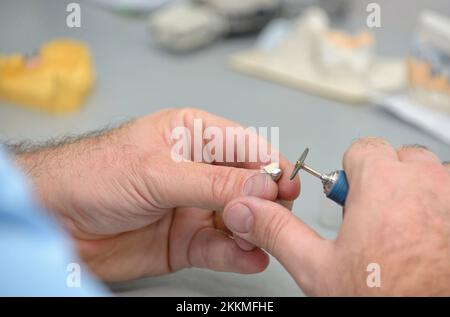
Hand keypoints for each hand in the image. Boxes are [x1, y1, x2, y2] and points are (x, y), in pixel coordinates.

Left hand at [15, 108, 298, 281]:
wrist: (56, 220)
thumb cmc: (92, 175)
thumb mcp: (156, 173)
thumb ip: (210, 182)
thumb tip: (260, 184)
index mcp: (192, 136)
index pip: (244, 146)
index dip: (269, 164)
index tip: (287, 185)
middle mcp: (198, 172)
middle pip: (248, 185)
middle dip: (264, 201)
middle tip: (273, 216)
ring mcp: (194, 207)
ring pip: (239, 219)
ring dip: (253, 230)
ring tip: (257, 239)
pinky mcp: (187, 241)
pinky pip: (221, 248)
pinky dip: (238, 254)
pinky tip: (249, 257)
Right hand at [223, 137, 449, 295]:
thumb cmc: (389, 299)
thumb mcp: (318, 268)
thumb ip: (278, 230)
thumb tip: (247, 211)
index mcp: (382, 183)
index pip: (362, 148)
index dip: (350, 173)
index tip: (350, 198)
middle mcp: (426, 181)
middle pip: (398, 158)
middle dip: (384, 181)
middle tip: (375, 219)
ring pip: (429, 176)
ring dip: (415, 193)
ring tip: (403, 233)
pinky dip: (438, 209)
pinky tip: (428, 242)